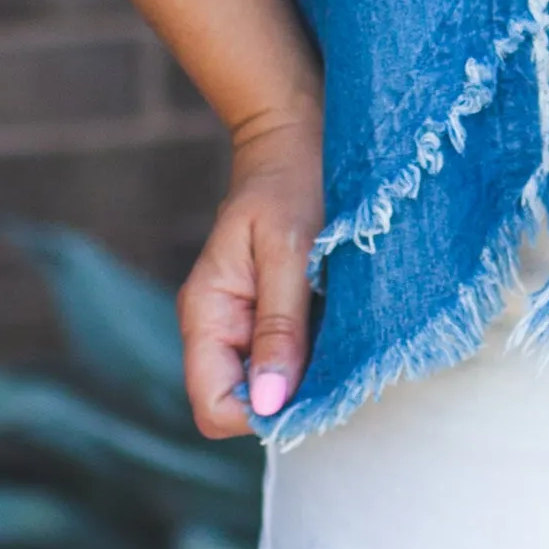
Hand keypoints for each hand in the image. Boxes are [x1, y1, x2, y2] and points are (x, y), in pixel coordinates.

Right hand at [180, 100, 323, 436]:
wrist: (297, 135)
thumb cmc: (293, 180)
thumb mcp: (289, 251)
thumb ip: (279, 327)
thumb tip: (270, 403)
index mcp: (206, 314)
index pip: (213, 406)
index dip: (259, 413)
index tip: (310, 389)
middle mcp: (218, 328)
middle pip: (241, 404)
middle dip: (288, 399)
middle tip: (337, 363)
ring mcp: (244, 324)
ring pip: (270, 387)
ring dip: (308, 378)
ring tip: (342, 338)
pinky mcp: (273, 316)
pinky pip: (290, 360)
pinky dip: (318, 357)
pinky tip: (342, 328)